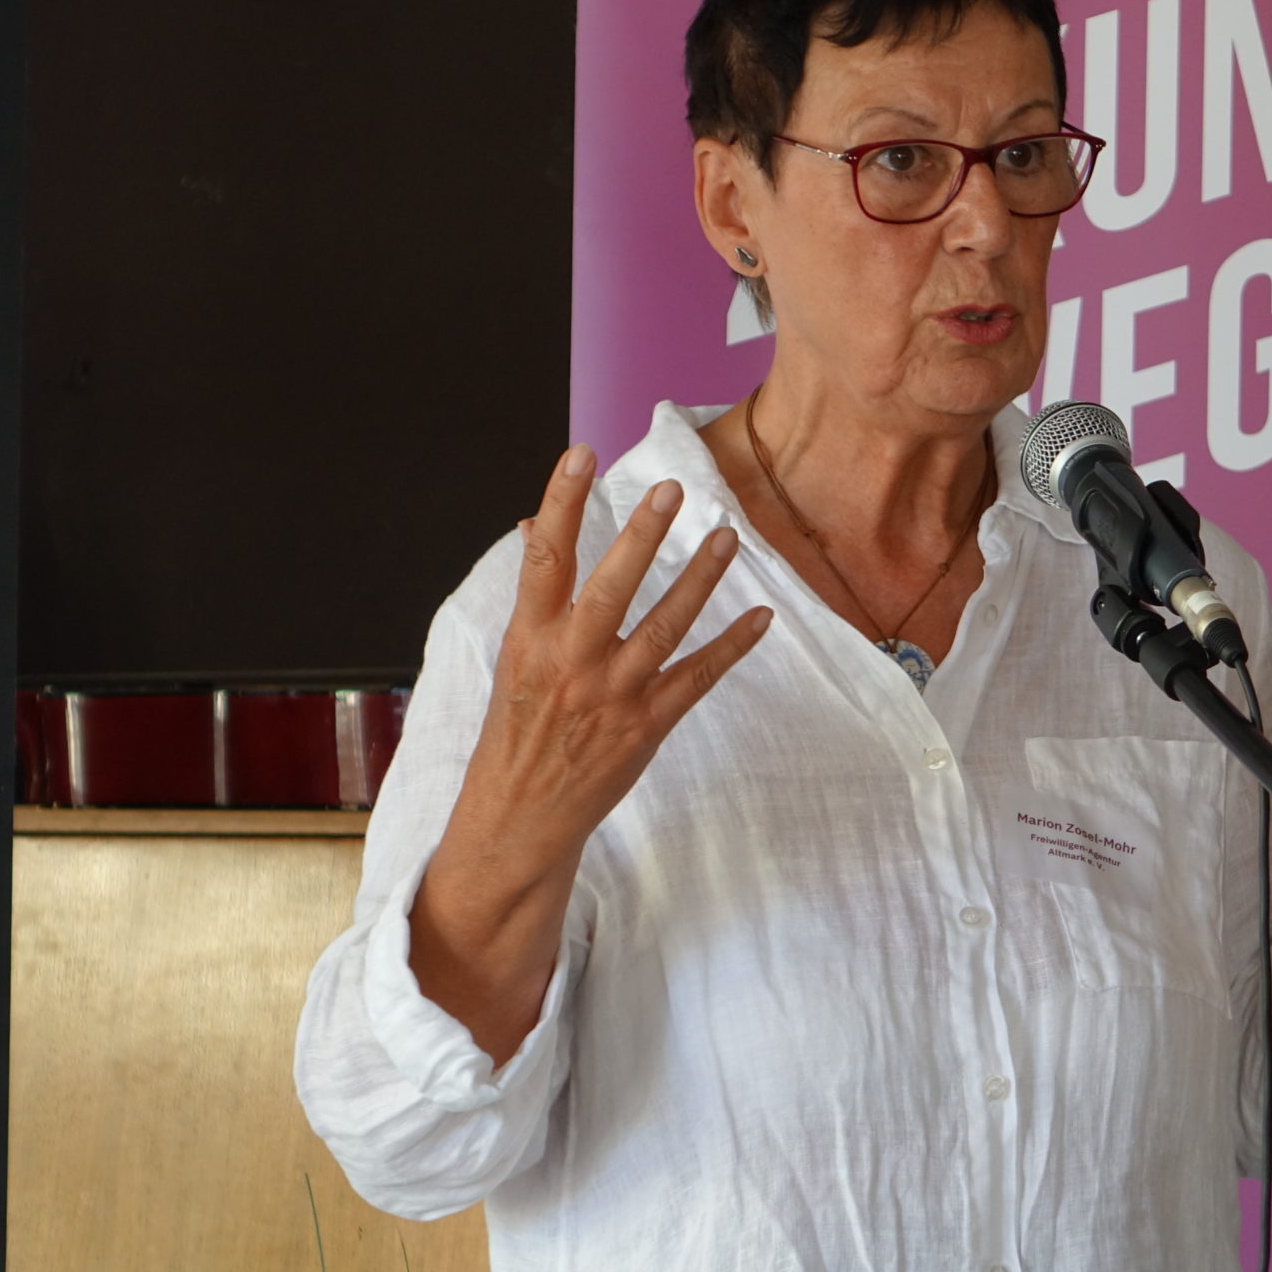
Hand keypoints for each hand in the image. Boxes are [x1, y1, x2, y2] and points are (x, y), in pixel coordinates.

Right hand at [411, 445, 772, 1061]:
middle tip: (674, 488)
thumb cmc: (516, 734)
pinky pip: (699, 675)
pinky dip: (733, 644)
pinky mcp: (648, 724)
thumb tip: (536, 530)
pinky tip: (760, 615)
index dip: (560, 500)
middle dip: (644, 533)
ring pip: (667, 623)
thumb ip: (537, 601)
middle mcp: (573, 661)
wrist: (522, 817)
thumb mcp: (511, 662)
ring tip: (727, 535)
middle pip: (613, 583)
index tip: (580, 454)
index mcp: (530, 639)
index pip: (543, 556)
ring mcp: (614, 693)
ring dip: (701, 577)